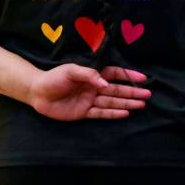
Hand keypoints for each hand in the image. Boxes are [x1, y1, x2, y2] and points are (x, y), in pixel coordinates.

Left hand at [28, 64, 150, 121]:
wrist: (37, 93)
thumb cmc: (53, 78)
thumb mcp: (70, 71)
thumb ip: (88, 74)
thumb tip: (105, 83)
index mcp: (92, 75)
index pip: (114, 74)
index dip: (128, 76)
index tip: (142, 78)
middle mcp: (94, 88)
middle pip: (117, 90)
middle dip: (132, 92)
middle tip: (147, 95)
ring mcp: (90, 101)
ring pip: (112, 102)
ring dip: (127, 103)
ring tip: (141, 104)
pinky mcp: (84, 113)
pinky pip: (101, 113)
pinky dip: (113, 113)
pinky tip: (125, 113)